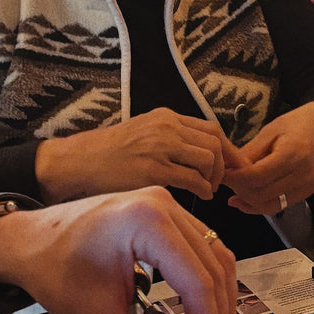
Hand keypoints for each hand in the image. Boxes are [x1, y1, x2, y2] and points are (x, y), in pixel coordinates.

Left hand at [0, 187, 235, 313]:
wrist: (29, 241)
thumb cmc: (53, 269)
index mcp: (146, 222)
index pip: (199, 282)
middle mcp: (164, 204)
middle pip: (216, 268)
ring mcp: (167, 203)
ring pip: (218, 256)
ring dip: (218, 299)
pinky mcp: (166, 211)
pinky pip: (205, 247)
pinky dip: (208, 281)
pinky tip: (200, 309)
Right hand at [34, 109, 239, 203]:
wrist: (79, 162)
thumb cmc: (110, 154)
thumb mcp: (144, 133)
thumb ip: (172, 139)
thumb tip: (202, 155)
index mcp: (166, 117)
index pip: (211, 129)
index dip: (228, 150)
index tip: (234, 166)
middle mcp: (166, 128)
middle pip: (216, 143)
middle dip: (225, 165)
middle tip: (220, 182)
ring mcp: (160, 148)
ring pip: (209, 160)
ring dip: (214, 179)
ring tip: (207, 190)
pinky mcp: (154, 171)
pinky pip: (194, 179)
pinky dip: (203, 190)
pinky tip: (199, 196)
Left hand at [223, 100, 313, 214]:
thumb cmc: (300, 123)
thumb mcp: (271, 130)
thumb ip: (250, 152)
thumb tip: (229, 169)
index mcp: (292, 154)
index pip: (256, 176)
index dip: (235, 178)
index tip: (222, 174)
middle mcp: (303, 174)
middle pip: (261, 194)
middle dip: (239, 190)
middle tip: (226, 180)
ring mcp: (308, 186)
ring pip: (270, 206)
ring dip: (248, 201)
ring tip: (234, 191)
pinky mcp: (308, 193)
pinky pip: (280, 205)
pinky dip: (260, 205)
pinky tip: (246, 199)